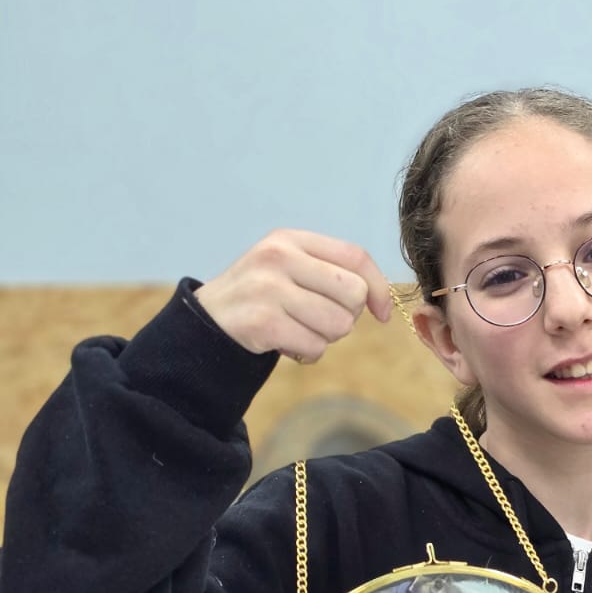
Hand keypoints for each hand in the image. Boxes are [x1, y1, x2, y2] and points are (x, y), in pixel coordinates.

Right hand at [194, 229, 392, 362]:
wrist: (208, 320)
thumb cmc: (261, 296)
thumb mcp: (289, 267)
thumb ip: (330, 271)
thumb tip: (380, 300)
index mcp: (291, 239)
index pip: (355, 256)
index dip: (378, 287)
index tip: (382, 313)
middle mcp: (279, 258)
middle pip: (352, 293)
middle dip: (347, 315)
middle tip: (321, 319)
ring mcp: (269, 289)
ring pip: (338, 325)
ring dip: (326, 337)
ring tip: (299, 328)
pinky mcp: (264, 323)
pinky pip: (316, 347)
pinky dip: (308, 352)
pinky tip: (287, 342)